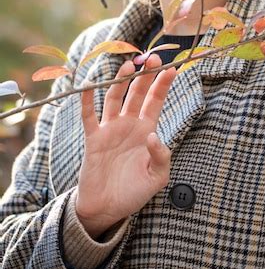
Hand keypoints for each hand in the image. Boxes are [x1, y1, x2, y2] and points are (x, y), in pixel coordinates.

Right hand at [75, 55, 175, 238]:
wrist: (108, 209)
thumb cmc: (134, 192)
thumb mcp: (157, 177)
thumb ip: (161, 156)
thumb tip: (153, 135)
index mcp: (147, 130)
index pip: (156, 101)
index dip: (163, 85)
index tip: (173, 68)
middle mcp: (129, 124)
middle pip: (137, 93)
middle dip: (145, 75)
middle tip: (153, 58)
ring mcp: (110, 129)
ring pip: (115, 98)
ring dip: (121, 81)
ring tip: (130, 65)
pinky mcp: (93, 138)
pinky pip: (89, 116)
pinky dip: (87, 100)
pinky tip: (88, 85)